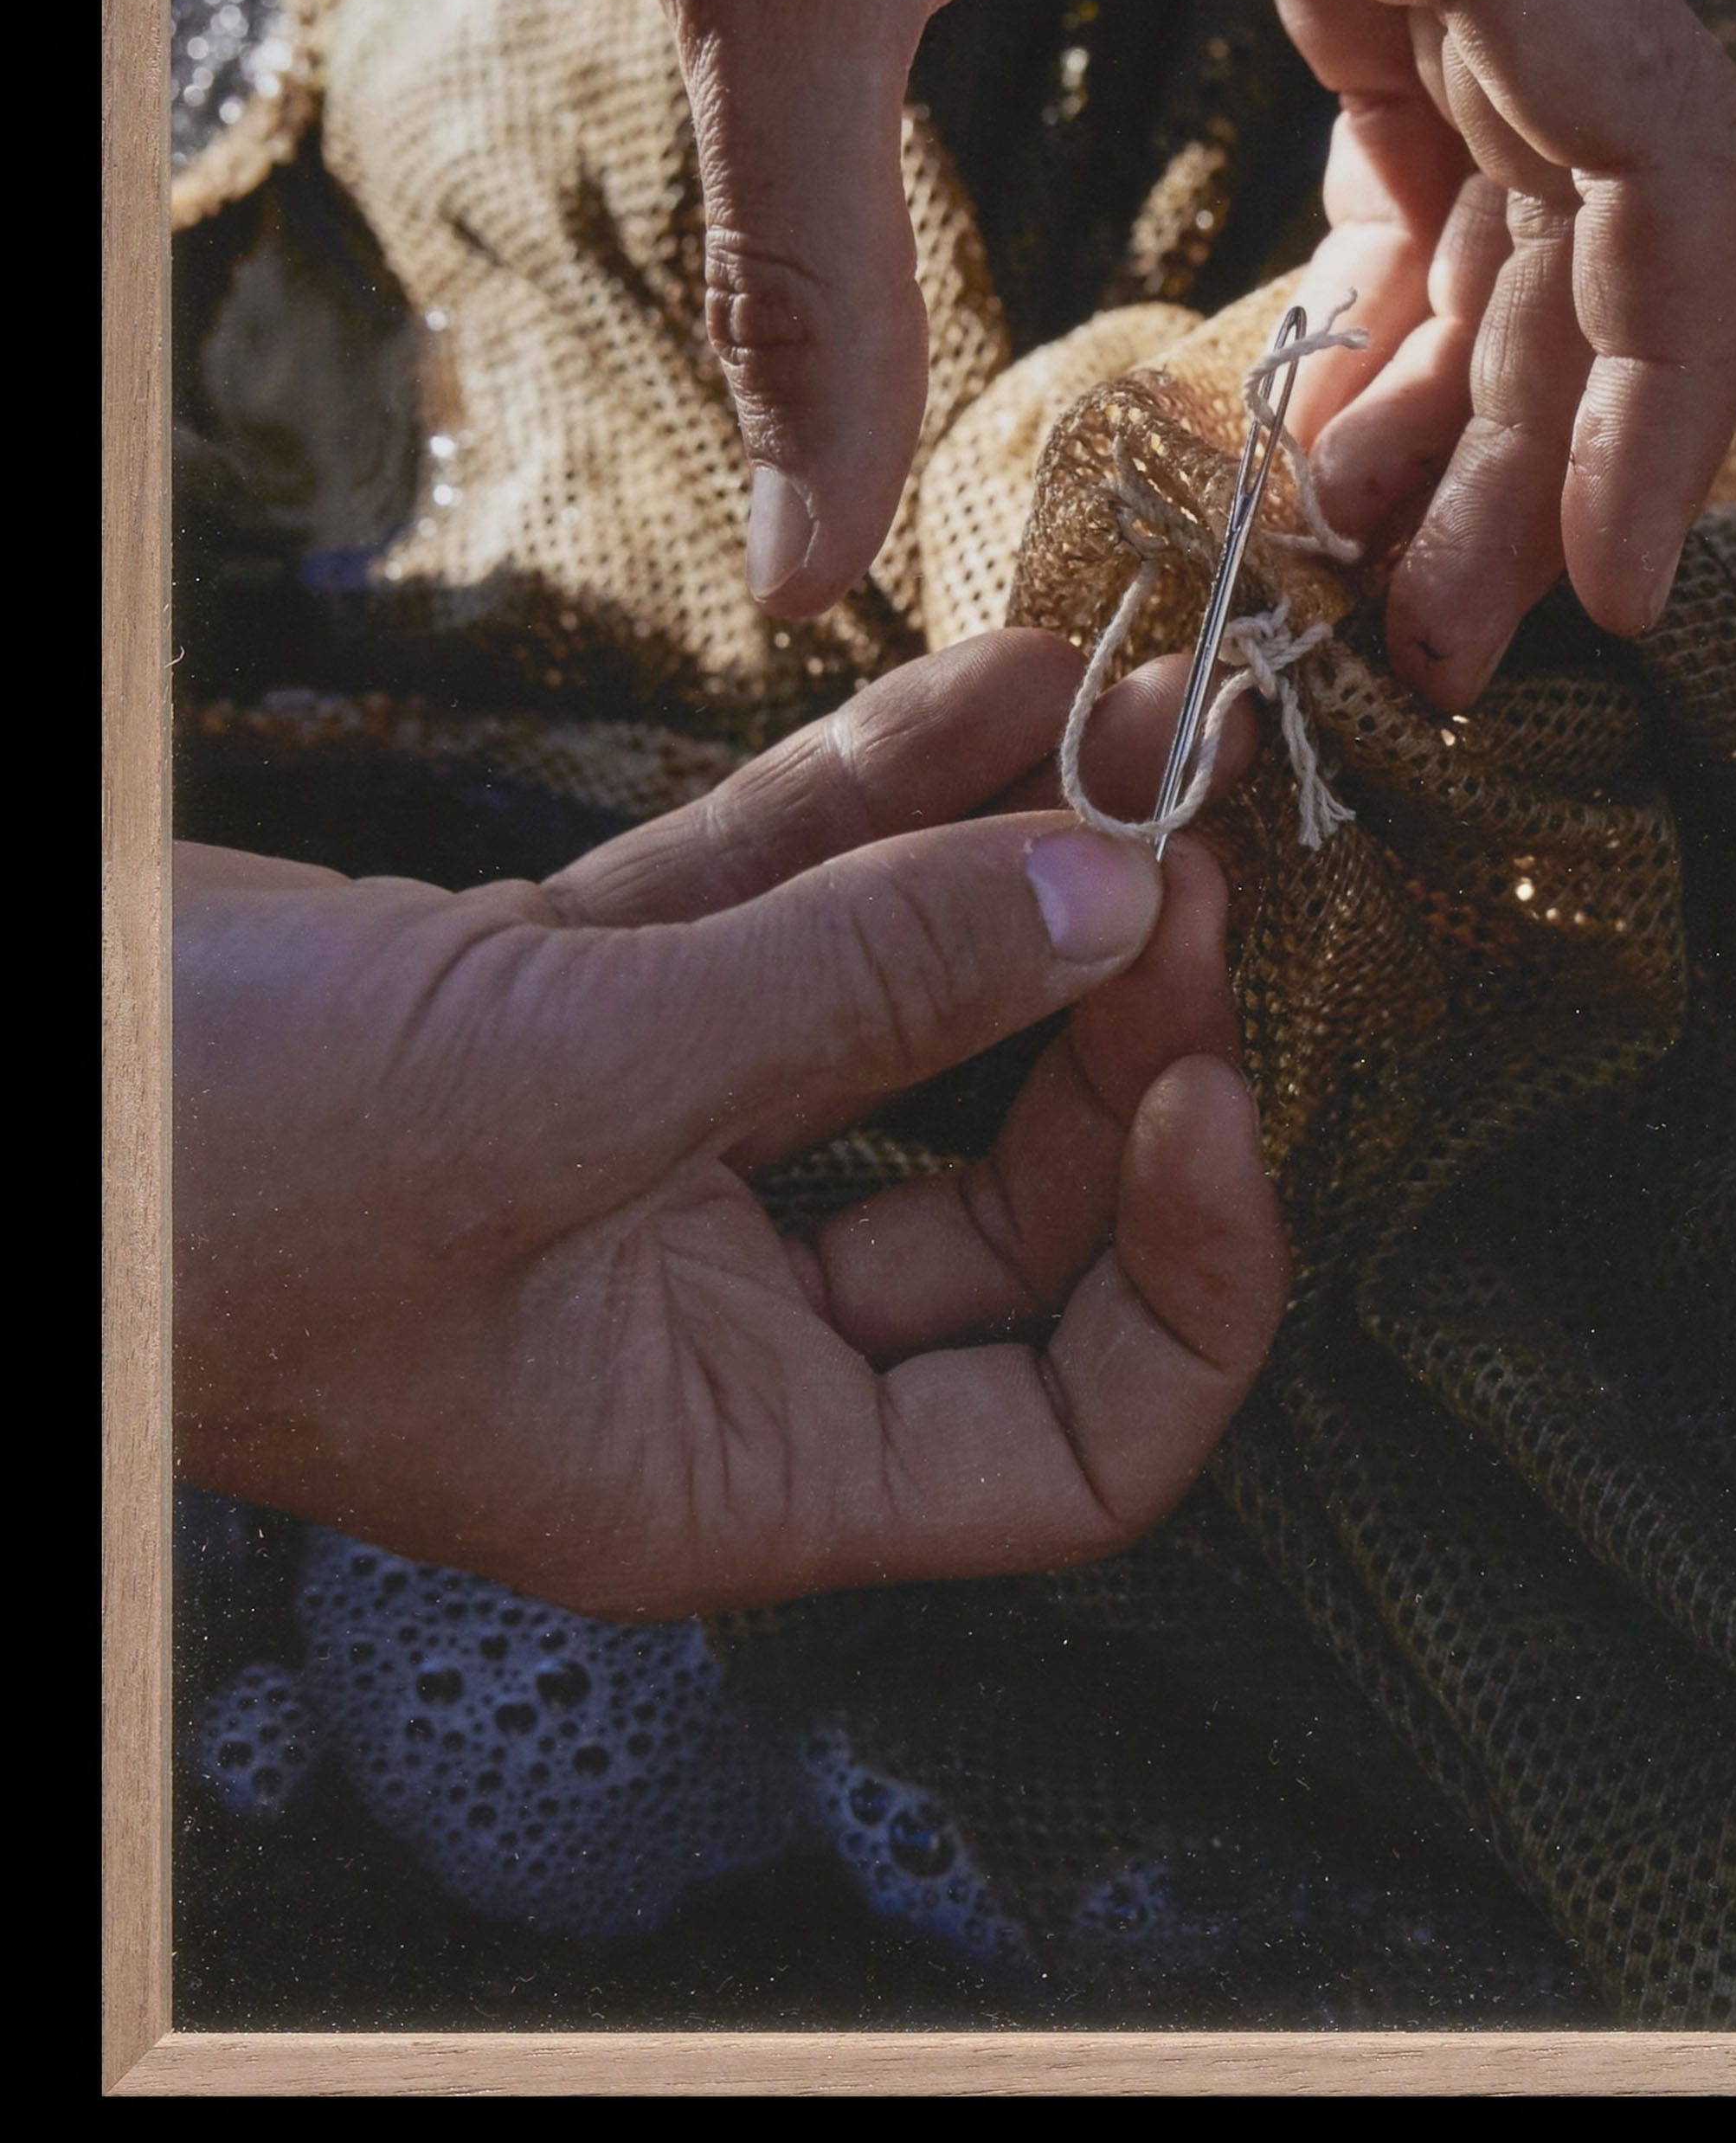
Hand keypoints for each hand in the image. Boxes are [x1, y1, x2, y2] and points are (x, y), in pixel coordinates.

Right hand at [175, 634, 1285, 1618]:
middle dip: (1118, 1037)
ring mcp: (638, 1158)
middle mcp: (701, 1328)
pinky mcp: (567, 1005)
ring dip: (1023, 877)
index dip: (1182, 1288)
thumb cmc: (186, 1179)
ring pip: (902, 1026)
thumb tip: (1105, 898)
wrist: (5, 1042)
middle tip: (1185, 865)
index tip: (1209, 1089)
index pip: (1064, 1449)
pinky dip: (881, 799)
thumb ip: (845, 995)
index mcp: (717, 1459)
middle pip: (1010, 1217)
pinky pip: (777, 903)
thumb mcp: (546, 1096)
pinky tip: (998, 683)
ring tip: (1132, 726)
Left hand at [449, 0, 1735, 712]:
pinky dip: (1398, 228)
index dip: (1656, 394)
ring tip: (1361, 549)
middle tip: (1429, 655)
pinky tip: (1330, 363)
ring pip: (1519, 130)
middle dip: (1537, 428)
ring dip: (1468, 346)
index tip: (1601, 602)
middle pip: (1602, 172)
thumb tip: (806, 573)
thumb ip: (810, 275)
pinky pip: (1426, 59)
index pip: (1653, 145)